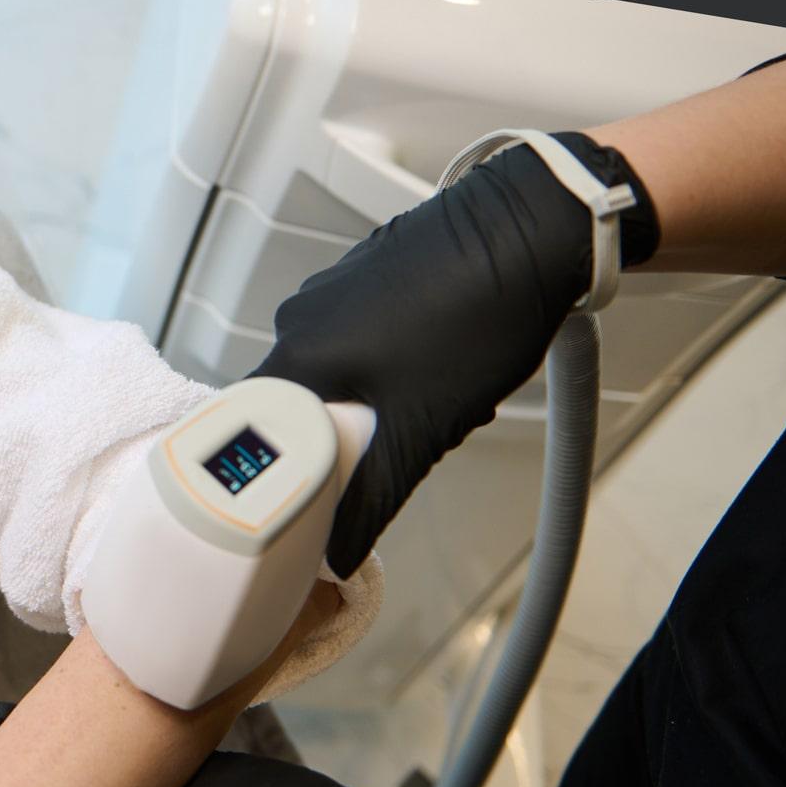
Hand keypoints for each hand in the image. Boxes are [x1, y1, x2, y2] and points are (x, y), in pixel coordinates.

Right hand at [250, 132, 658, 575]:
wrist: (530, 229)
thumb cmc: (474, 320)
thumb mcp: (423, 428)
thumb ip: (372, 496)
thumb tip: (335, 557)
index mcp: (296, 355)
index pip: (254, 434)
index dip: (280, 475)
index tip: (309, 501)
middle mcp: (299, 318)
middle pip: (298, 406)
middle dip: (341, 439)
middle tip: (392, 452)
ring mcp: (331, 289)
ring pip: (335, 372)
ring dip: (372, 400)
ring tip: (431, 405)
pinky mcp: (366, 273)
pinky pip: (360, 337)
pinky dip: (389, 362)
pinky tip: (440, 363)